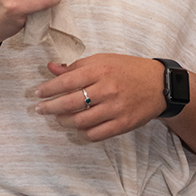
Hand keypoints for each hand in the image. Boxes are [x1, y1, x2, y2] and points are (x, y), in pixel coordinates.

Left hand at [34, 54, 165, 141]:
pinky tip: (77, 127)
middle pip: (70, 103)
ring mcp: (115, 108)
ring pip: (80, 121)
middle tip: (40, 109)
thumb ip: (77, 66)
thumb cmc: (127, 69)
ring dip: (64, 121)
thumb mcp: (103, 60)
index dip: (49, 89)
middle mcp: (107, 89)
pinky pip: (95, 134)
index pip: (67, 81)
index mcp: (100, 69)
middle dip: (50, 108)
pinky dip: (82, 133)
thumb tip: (52, 68)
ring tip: (58, 118)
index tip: (37, 93)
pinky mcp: (122, 124)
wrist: (158, 84)